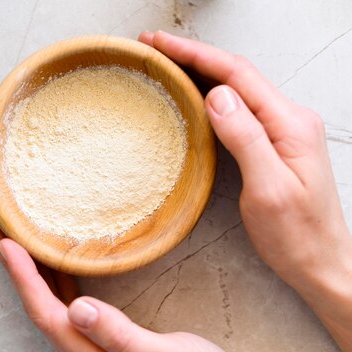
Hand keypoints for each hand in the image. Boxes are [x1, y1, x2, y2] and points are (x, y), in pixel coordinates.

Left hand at [0, 224, 223, 351]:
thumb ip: (118, 336)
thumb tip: (79, 309)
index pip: (45, 311)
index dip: (22, 276)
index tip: (5, 243)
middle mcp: (83, 347)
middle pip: (39, 304)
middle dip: (16, 268)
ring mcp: (92, 342)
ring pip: (53, 302)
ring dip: (34, 270)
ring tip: (17, 240)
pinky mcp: (105, 336)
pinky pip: (72, 302)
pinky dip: (60, 279)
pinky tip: (60, 262)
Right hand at [138, 31, 351, 349]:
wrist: (321, 262)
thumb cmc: (298, 234)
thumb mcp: (269, 189)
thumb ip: (245, 138)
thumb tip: (216, 95)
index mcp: (290, 123)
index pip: (236, 74)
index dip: (195, 54)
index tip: (160, 45)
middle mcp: (288, 118)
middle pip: (235, 73)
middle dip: (192, 55)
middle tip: (153, 48)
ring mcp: (281, 129)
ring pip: (235, 88)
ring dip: (199, 71)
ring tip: (165, 63)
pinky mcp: (273, 142)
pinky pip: (238, 107)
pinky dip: (209, 94)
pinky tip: (192, 95)